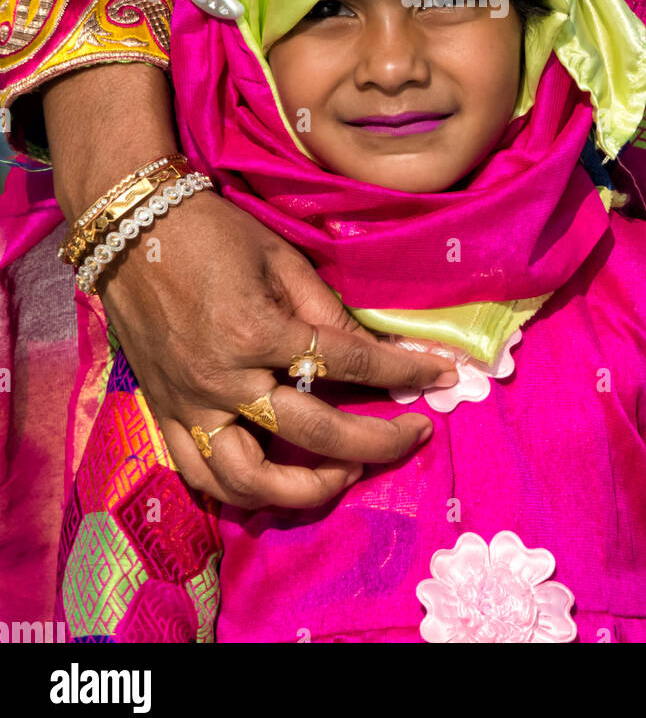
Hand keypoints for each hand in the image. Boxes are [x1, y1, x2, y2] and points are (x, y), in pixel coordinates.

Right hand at [99, 185, 455, 508]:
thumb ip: (323, 309)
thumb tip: (369, 351)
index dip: (403, 372)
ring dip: (306, 490)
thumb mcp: (279, 256)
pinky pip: (201, 474)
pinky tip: (277, 483)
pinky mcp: (164, 413)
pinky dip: (242, 490)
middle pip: (315, 435)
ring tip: (344, 472)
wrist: (130, 228)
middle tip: (413, 434)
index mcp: (256, 332)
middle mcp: (223, 380)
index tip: (443, 375)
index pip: (348, 365)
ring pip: (250, 480)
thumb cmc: (211, 231)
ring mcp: (189, 405)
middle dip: (376, 442)